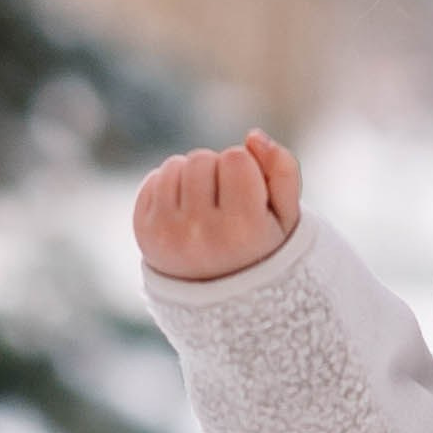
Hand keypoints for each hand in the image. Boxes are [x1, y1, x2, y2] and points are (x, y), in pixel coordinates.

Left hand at [133, 130, 301, 281]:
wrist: (221, 295)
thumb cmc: (260, 247)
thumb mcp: (287, 217)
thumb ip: (284, 172)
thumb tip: (254, 136)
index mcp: (243, 229)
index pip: (236, 158)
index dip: (246, 169)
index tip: (248, 194)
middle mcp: (202, 232)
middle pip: (203, 158)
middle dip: (216, 171)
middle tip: (226, 203)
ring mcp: (167, 232)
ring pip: (176, 164)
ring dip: (192, 176)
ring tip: (206, 205)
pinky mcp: (145, 231)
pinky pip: (155, 179)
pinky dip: (171, 187)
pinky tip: (186, 212)